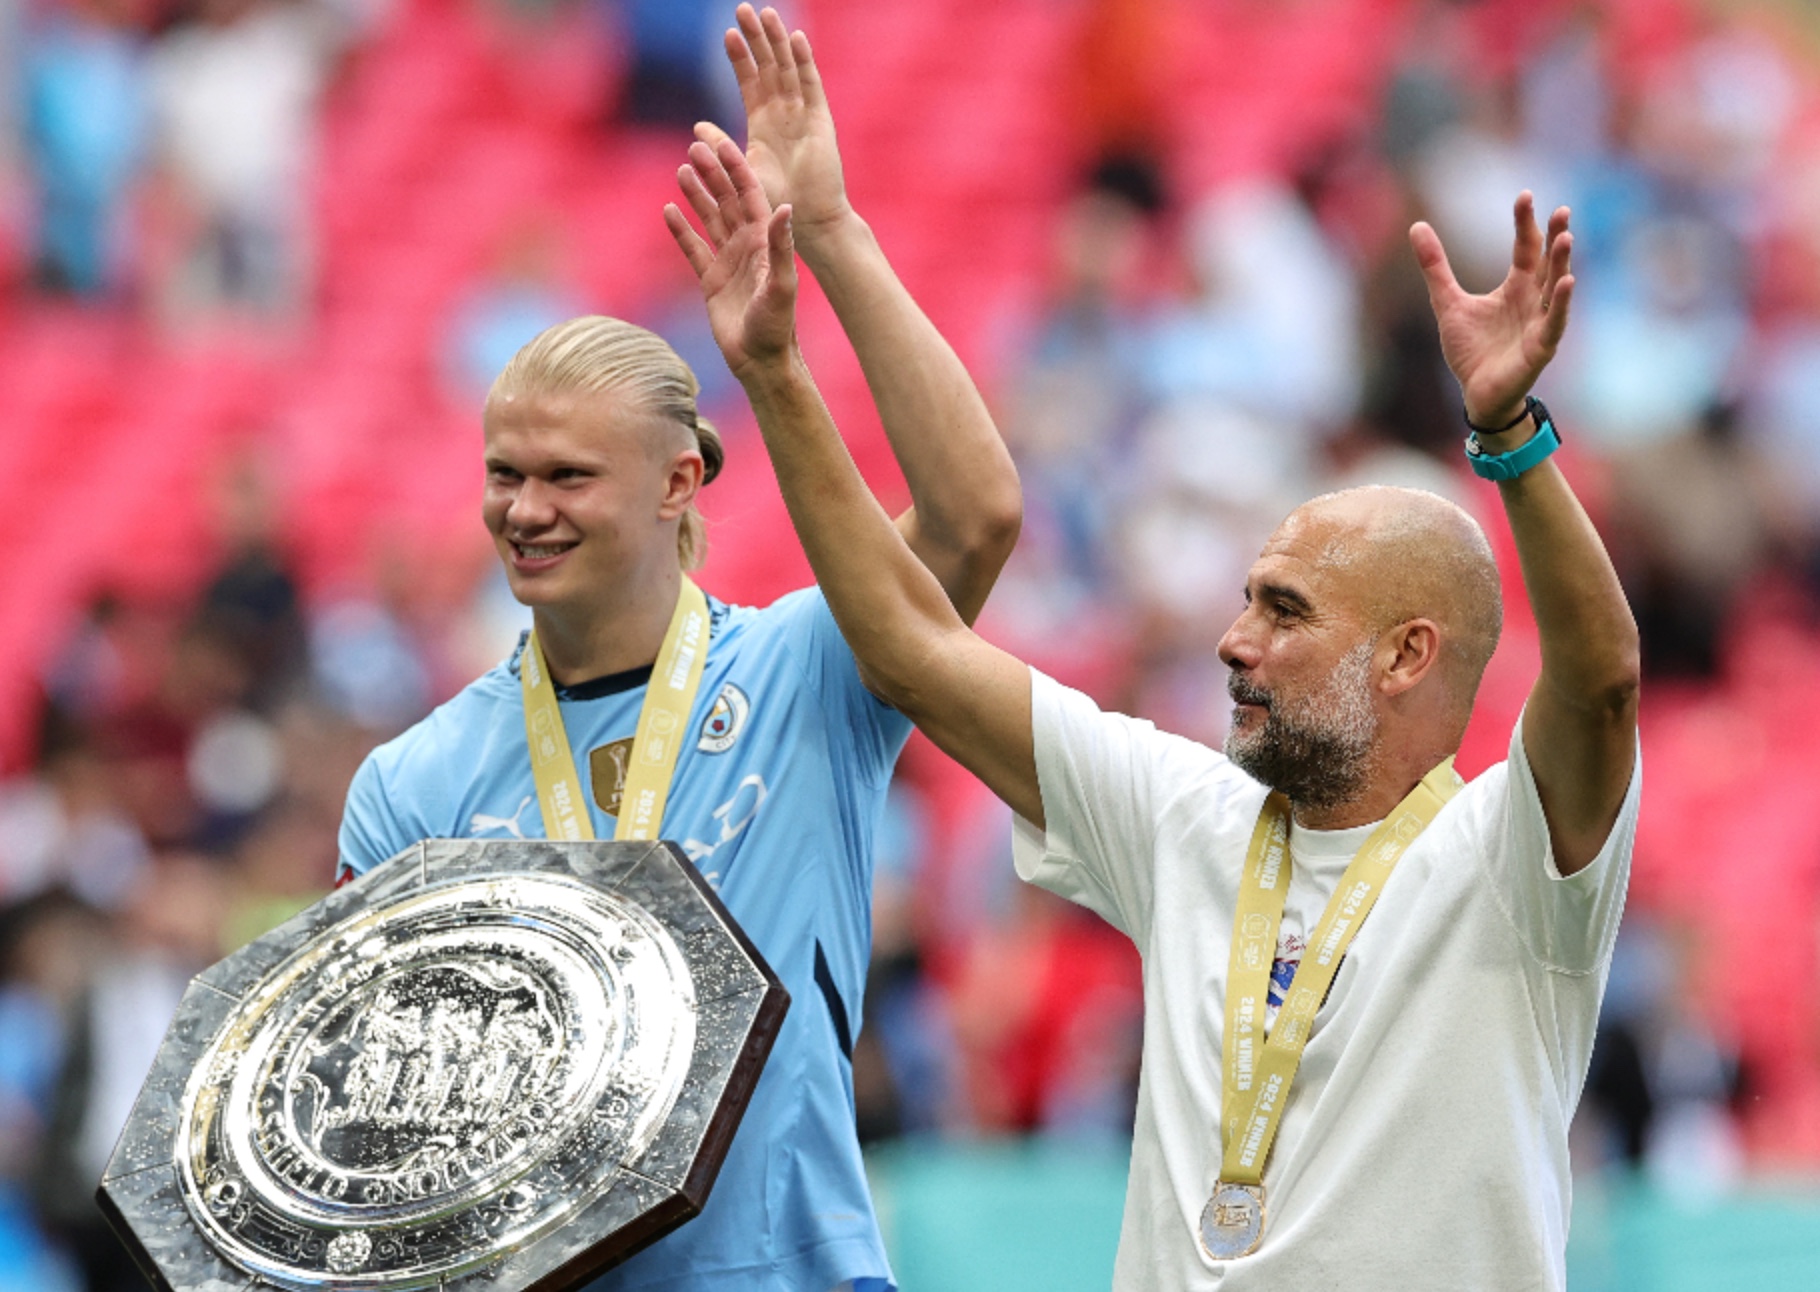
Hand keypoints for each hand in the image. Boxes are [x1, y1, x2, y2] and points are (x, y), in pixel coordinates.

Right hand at [665, 137, 798, 378]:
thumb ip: (782, 246)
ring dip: (697, 195)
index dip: (736, 167)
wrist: (760, 359)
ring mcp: (728, 261)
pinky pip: (693, 249)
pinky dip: (681, 231)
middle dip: (712, 173)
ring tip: (682, 170)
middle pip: (727, 200)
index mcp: (765, 240)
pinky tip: (668, 210)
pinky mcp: (711, 281)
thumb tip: (785, 207)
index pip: (750, 194)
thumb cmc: (778, 325)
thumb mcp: (783, 284)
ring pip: (709, 219)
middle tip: (694, 146)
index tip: (720, 142)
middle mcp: (747, 245)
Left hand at [693, 4, 849, 239]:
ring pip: (788, 68)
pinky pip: (811, 85)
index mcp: (762, 123)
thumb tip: (698, 127)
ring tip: (766, 13)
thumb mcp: (741, 170)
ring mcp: (803, 113)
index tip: (727, 33)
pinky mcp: (821, 120)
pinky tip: (796, 40)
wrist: (807, 218)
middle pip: (768, 66)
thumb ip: (721, 146)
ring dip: (778, 41)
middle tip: (743, 8)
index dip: (740, 58)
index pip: (750, 81)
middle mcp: (783, 113)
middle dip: (757, 38)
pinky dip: (805, 62)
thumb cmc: (776, 201)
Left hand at [1410, 193, 1575, 429]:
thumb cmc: (1471, 350)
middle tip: (1562, 210)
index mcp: (1516, 287)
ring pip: (1554, 288)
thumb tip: (1417, 225)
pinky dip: (1560, 304)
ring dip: (1562, 264)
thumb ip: (1435, 266)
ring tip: (1566, 238)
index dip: (1526, 223)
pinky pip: (1554, 322)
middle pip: (1547, 262)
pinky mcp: (1540, 347)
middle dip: (1555, 237)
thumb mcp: (1448, 302)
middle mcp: (1533, 300)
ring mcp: (1540, 322)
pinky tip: (1567, 282)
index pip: (1526, 248)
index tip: (1525, 196)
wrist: (1476, 393)